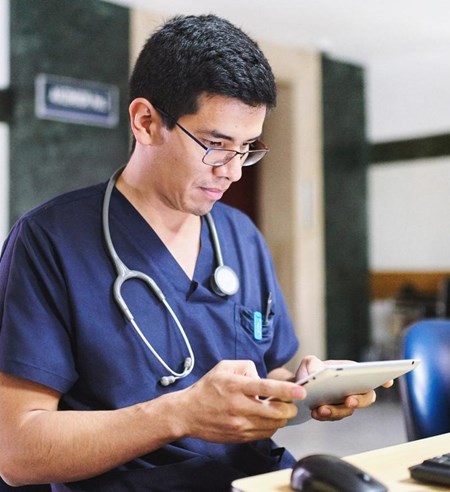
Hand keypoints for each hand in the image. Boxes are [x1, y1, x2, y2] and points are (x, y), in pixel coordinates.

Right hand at [175, 360, 305, 442]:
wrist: (187, 413)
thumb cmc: (207, 388)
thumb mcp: (224, 367)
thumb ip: (246, 366)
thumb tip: (262, 376)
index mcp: (235, 386)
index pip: (265, 387)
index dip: (286, 390)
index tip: (301, 391)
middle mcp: (238, 406)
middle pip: (275, 412)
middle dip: (290, 408)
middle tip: (293, 403)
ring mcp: (239, 424)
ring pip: (272, 425)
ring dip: (282, 418)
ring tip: (280, 409)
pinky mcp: (239, 437)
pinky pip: (264, 434)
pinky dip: (271, 426)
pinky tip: (268, 418)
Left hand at [295, 356, 392, 421]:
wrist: (299, 387)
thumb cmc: (310, 371)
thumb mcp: (309, 362)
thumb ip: (313, 364)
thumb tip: (319, 373)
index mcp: (351, 372)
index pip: (371, 374)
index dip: (383, 378)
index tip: (388, 382)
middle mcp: (353, 388)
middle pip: (366, 397)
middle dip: (360, 401)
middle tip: (349, 401)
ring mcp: (345, 402)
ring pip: (348, 410)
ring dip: (336, 411)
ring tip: (322, 409)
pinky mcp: (335, 413)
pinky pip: (335, 417)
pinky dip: (325, 415)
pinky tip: (315, 412)